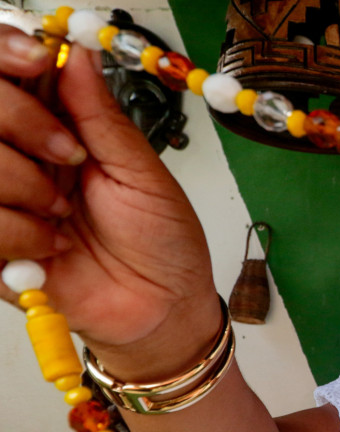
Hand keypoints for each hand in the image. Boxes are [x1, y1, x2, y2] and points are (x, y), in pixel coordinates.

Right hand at [0, 26, 217, 373]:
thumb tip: (76, 52)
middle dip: (22, 123)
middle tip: (72, 159)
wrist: (163, 310)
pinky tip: (53, 249)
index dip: (10, 57)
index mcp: (60, 130)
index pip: (10, 74)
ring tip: (66, 216)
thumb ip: (101, 117)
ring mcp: (5, 201)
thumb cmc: (163, 242)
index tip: (34, 60)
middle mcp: (24, 158)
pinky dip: (17, 232)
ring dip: (23, 186)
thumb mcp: (143, 173)